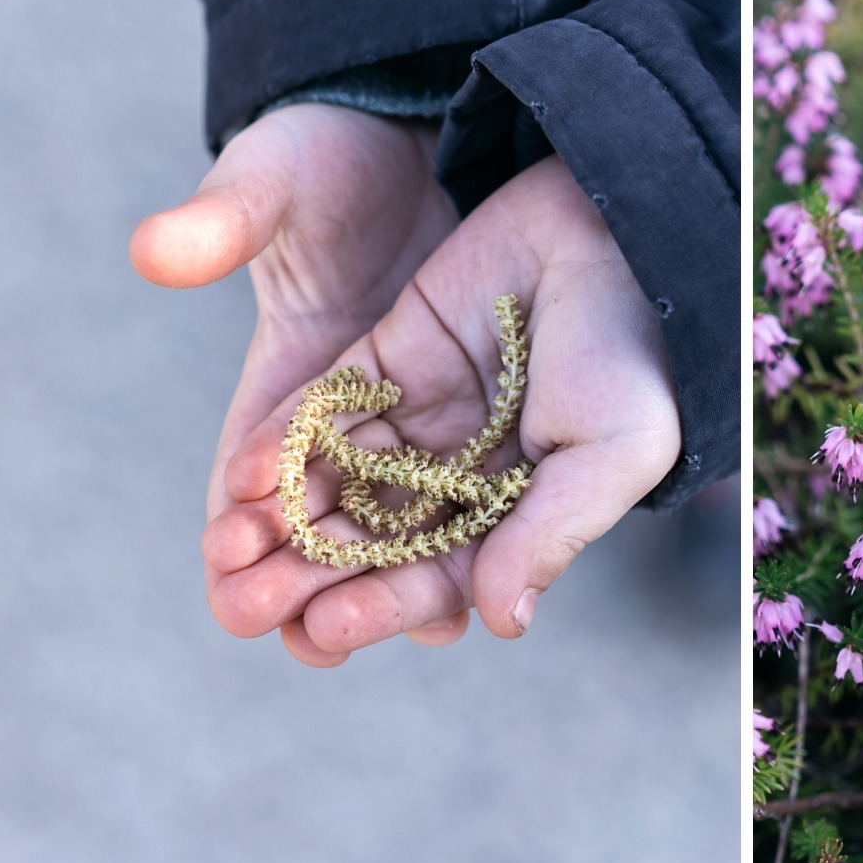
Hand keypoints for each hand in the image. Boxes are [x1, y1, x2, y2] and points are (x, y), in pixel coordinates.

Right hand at [129, 101, 458, 579]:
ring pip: (395, 531)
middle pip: (318, 529)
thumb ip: (224, 217)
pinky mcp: (470, 416)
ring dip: (390, 584)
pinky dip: (459, 549)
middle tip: (310, 635)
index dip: (233, 529)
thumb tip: (155, 250)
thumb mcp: (273, 180)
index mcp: (278, 385)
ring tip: (416, 625)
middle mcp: (341, 424)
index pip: (241, 479)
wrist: (412, 137)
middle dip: (306, 586)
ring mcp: (411, 425)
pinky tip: (475, 595)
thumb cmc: (323, 156)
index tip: (232, 564)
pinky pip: (462, 502)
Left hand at [196, 155, 681, 665]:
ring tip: (228, 548)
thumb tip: (498, 623)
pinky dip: (284, 443)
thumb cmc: (634, 352)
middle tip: (247, 607)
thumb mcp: (613, 451)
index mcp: (521, 508)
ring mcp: (423, 413)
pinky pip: (325, 409)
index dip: (381, 605)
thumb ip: (550, 534)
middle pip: (375, 538)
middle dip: (311, 574)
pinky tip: (246, 475)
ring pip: (340, 481)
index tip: (324, 633)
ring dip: (283, 517)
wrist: (617, 229)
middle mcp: (464, 471)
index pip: (438, 575)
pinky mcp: (389, 354)